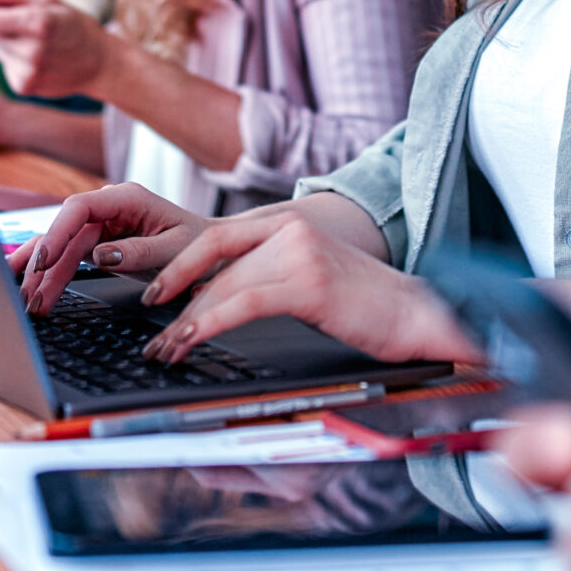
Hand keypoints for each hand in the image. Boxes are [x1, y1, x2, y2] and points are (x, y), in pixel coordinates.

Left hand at [0, 0, 114, 100]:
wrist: (99, 64)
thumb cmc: (74, 26)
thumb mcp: (46, 0)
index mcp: (39, 23)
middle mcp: (31, 51)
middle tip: (10, 18)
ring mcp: (27, 73)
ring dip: (1, 39)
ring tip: (29, 37)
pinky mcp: (23, 87)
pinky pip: (3, 64)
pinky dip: (11, 56)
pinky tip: (33, 54)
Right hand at [11, 182, 215, 314]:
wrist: (211, 251)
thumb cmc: (199, 246)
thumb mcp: (175, 250)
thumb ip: (140, 251)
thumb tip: (102, 255)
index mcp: (127, 198)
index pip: (80, 208)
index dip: (58, 233)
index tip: (44, 261)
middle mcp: (108, 208)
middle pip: (65, 234)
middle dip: (45, 267)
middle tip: (31, 300)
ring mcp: (100, 225)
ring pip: (61, 247)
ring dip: (42, 275)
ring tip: (28, 303)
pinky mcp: (97, 243)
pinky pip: (66, 255)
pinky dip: (47, 270)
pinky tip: (23, 280)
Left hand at [135, 213, 479, 366]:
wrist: (420, 315)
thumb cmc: (367, 308)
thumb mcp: (310, 279)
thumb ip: (270, 276)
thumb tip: (220, 301)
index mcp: (291, 221)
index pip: (220, 235)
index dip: (182, 262)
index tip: (157, 290)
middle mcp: (292, 226)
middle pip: (212, 251)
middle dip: (173, 285)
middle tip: (150, 319)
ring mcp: (300, 251)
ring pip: (222, 281)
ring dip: (185, 320)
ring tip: (165, 349)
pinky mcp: (308, 282)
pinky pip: (241, 301)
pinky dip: (206, 325)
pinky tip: (189, 344)